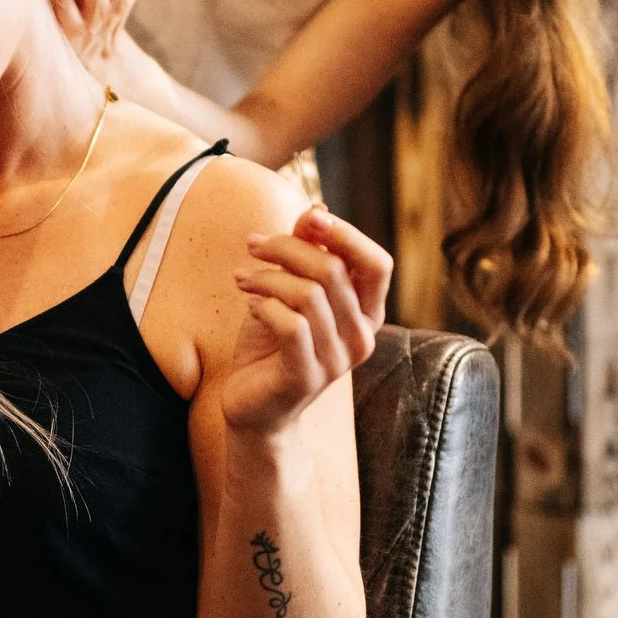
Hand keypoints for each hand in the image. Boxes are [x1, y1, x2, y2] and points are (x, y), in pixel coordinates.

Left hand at [222, 207, 392, 439]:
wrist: (253, 407)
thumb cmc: (273, 344)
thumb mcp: (290, 291)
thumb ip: (307, 254)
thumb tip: (318, 210)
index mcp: (366, 313)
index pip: (377, 263)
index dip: (346, 234)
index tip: (308, 218)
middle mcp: (361, 338)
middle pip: (335, 270)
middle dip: (287, 247)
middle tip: (253, 245)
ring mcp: (337, 361)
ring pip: (309, 294)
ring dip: (267, 276)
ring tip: (241, 277)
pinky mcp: (306, 377)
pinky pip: (291, 325)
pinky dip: (264, 305)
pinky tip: (249, 304)